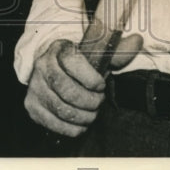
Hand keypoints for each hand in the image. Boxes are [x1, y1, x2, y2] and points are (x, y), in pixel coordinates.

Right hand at [24, 34, 141, 137]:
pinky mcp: (32, 106)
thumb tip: (137, 40)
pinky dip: (71, 128)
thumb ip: (117, 50)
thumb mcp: (97, 53)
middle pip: (67, 91)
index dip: (91, 79)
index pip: (73, 63)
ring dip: (83, 116)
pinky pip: (53, 123)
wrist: (55, 69)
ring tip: (92, 114)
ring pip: (61, 109)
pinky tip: (81, 123)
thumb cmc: (80, 63)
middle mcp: (43, 66)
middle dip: (89, 101)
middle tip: (99, 102)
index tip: (101, 85)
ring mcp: (35, 87)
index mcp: (59, 49)